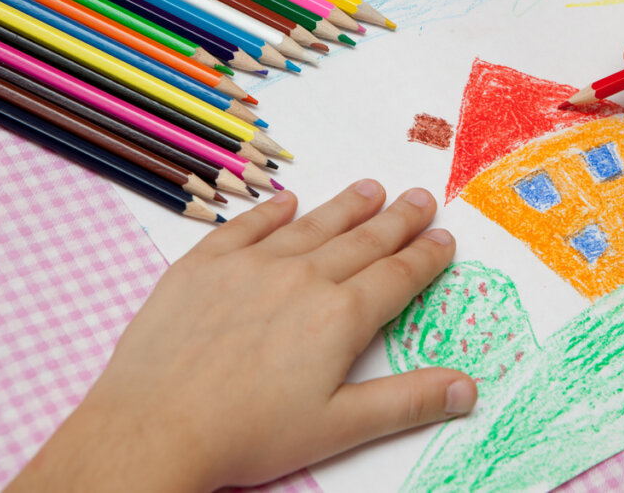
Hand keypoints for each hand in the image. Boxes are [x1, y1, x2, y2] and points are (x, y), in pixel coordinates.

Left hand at [6, 182, 476, 492]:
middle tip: (420, 198)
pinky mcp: (204, 264)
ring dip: (346, 206)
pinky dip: (271, 210)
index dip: (426, 256)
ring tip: (371, 188)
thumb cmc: (249, 434)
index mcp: (340, 316)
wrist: (155, 427)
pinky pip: (247, 225)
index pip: (397, 275)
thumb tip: (469, 389)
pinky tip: (288, 200)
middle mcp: (302, 277)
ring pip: (312, 225)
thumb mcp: (340, 427)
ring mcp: (251, 264)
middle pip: (363, 240)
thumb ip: (408, 402)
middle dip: (398, 220)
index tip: (444, 238)